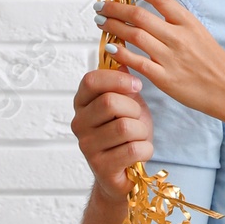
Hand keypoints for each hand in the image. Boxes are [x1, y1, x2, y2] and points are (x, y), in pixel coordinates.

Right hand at [71, 67, 153, 204]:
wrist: (126, 172)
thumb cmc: (126, 132)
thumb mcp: (126, 101)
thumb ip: (121, 80)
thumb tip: (120, 51)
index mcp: (82, 102)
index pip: (91, 80)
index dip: (118, 79)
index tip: (136, 86)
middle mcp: (79, 123)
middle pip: (110, 102)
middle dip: (134, 109)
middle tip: (136, 118)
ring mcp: (87, 147)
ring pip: (125, 127)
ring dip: (141, 131)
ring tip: (137, 137)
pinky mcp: (101, 167)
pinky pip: (133, 150)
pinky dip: (146, 149)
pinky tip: (140, 152)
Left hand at [97, 0, 224, 121]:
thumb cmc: (214, 61)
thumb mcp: (199, 32)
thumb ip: (176, 21)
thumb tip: (151, 7)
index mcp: (188, 22)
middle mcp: (178, 37)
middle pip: (140, 15)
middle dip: (115, 8)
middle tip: (100, 6)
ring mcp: (171, 58)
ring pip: (134, 36)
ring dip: (113, 27)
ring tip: (100, 22)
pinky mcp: (165, 78)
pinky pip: (137, 62)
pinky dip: (121, 53)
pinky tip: (109, 48)